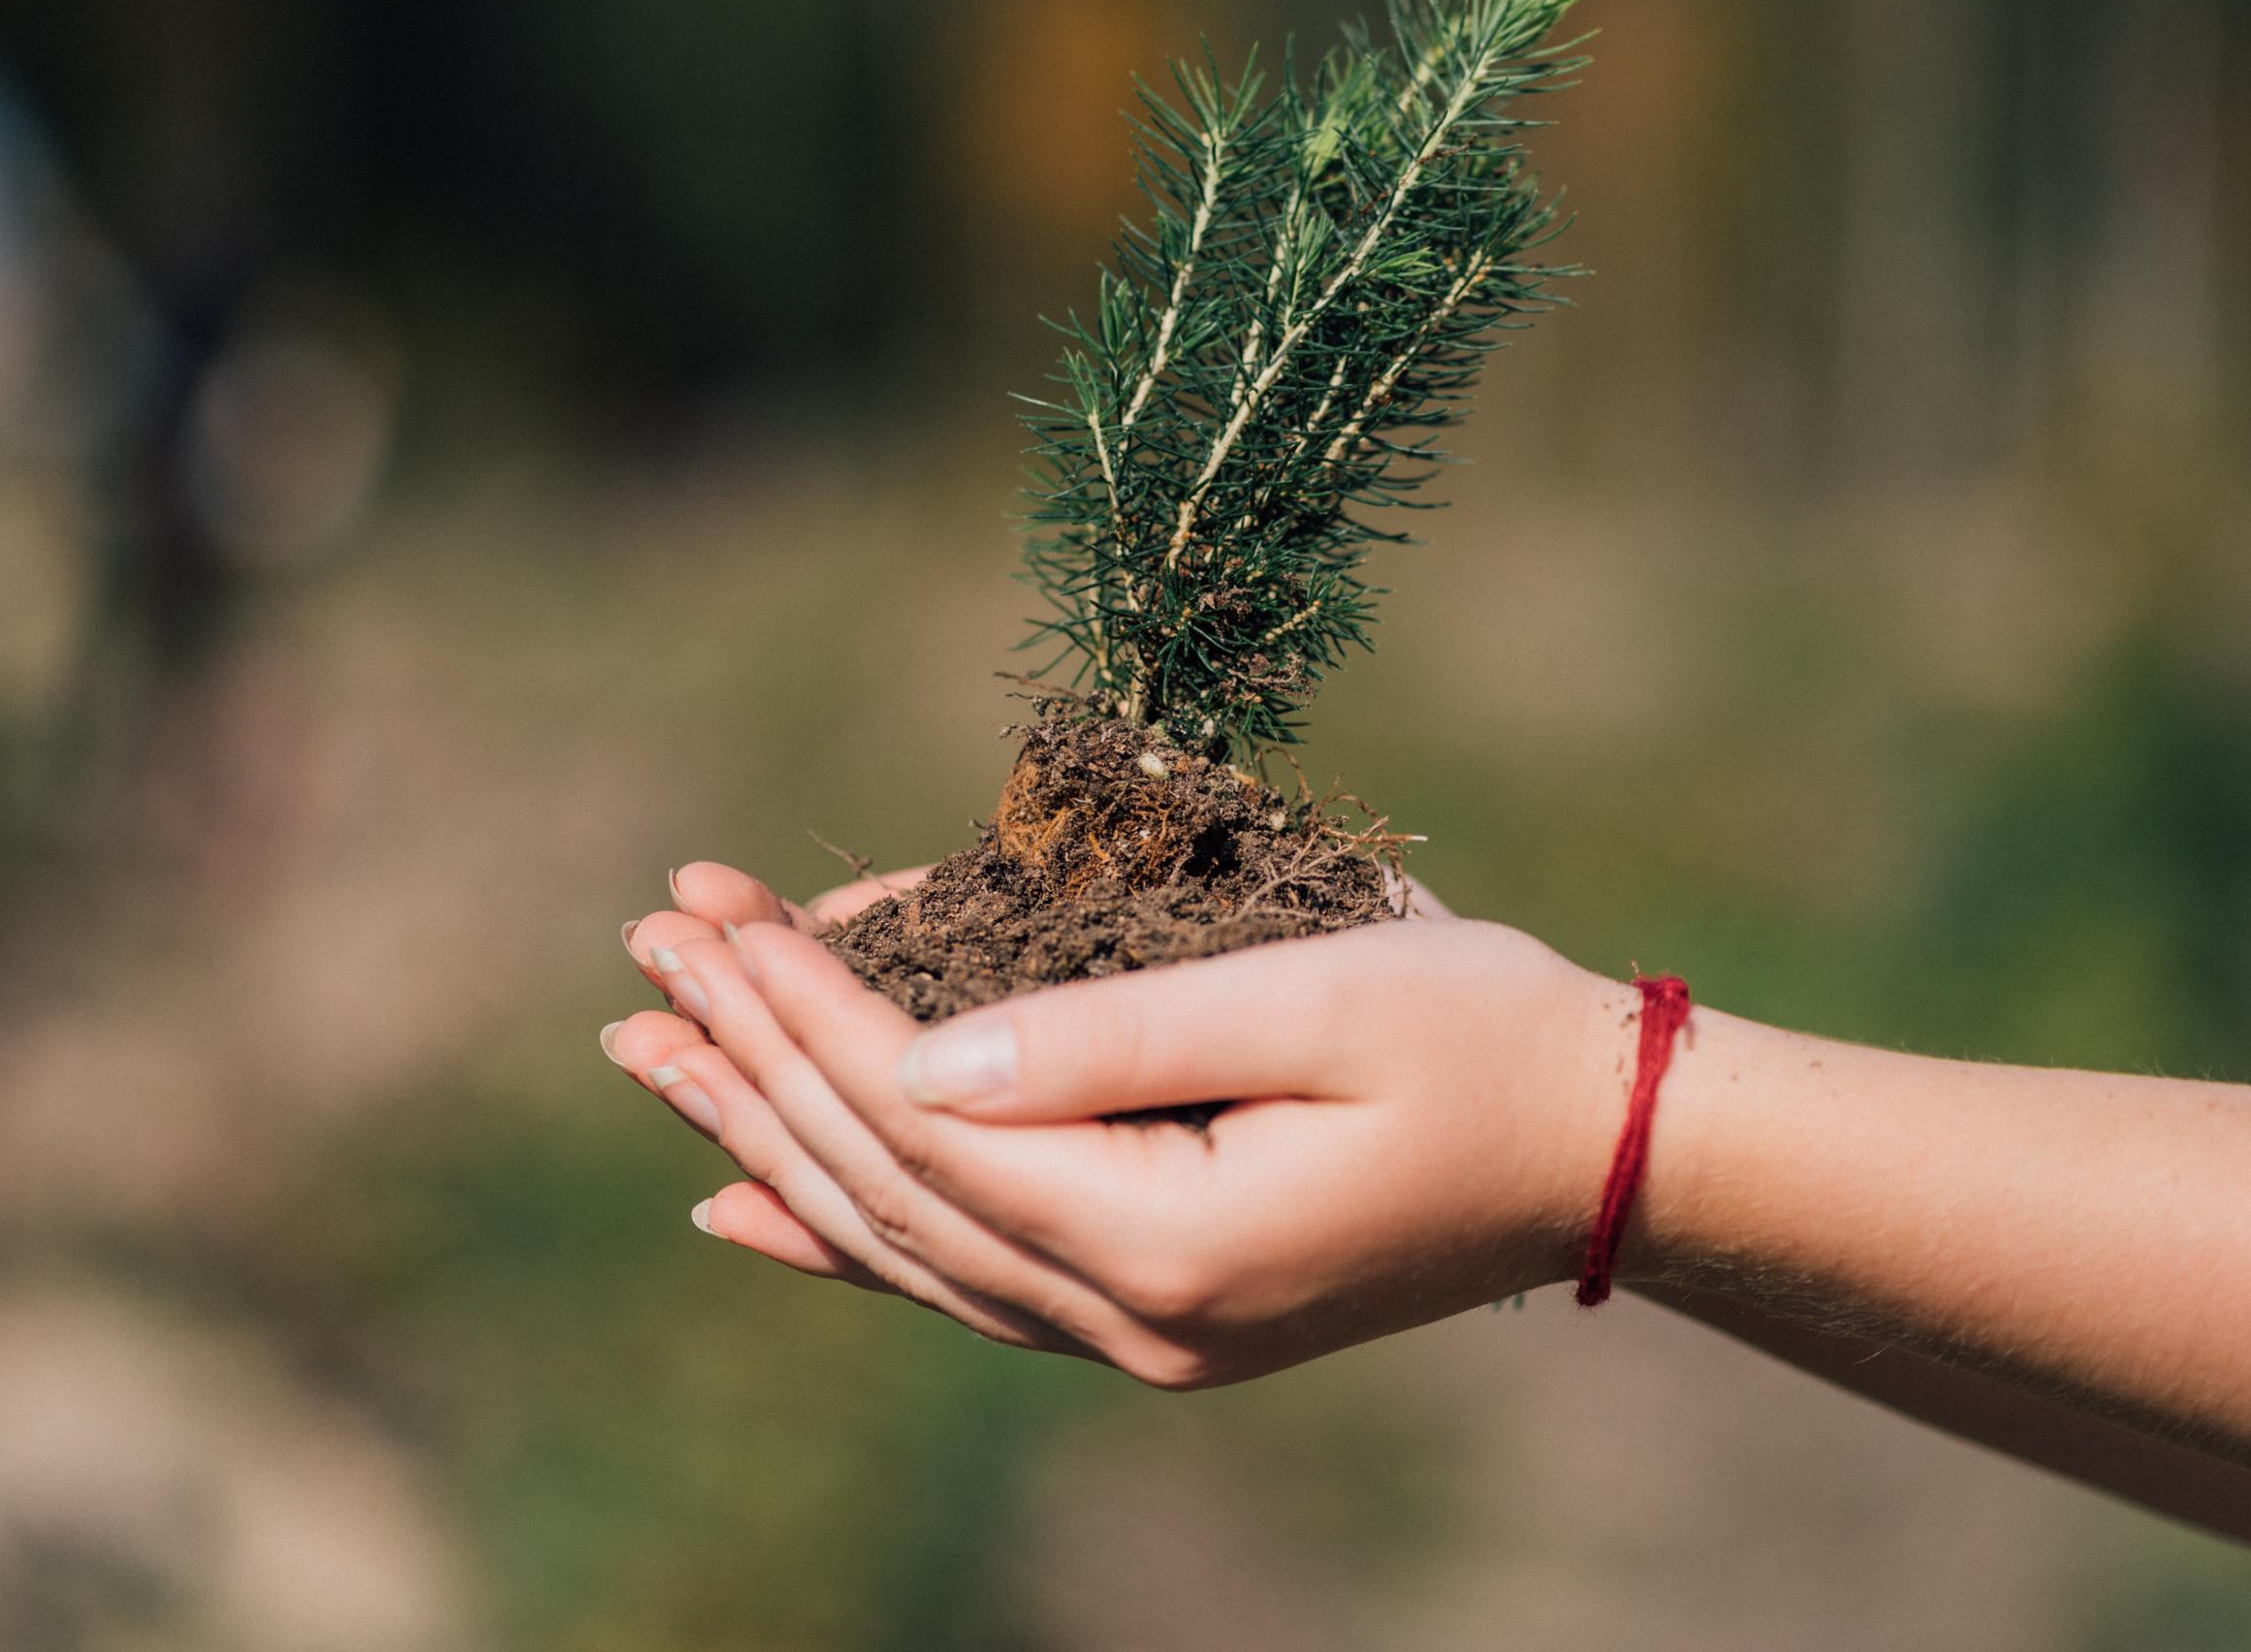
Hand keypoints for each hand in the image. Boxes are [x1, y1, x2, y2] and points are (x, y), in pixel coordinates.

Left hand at [606, 862, 1646, 1386]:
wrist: (1605, 1148)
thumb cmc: (1482, 1034)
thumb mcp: (1316, 991)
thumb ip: (1109, 1034)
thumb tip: (913, 1059)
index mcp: (1172, 1239)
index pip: (922, 1123)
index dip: (802, 1015)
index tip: (710, 914)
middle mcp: (1135, 1321)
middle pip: (885, 1189)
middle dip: (755, 1061)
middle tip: (645, 952)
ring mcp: (1140, 1336)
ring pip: (899, 1242)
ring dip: (767, 1141)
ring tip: (653, 1050)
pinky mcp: (1153, 1311)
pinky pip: (956, 1280)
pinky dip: (842, 1234)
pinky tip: (745, 1203)